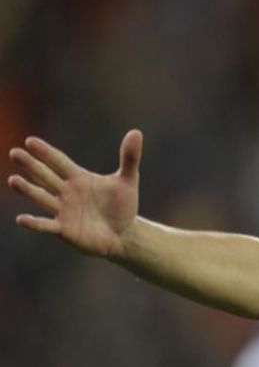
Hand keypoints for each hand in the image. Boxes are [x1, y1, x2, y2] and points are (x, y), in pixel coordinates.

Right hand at [7, 130, 142, 258]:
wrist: (125, 234)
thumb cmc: (123, 206)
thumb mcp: (128, 181)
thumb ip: (129, 158)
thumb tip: (136, 132)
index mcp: (78, 178)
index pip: (59, 162)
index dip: (46, 152)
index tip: (30, 141)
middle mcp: (66, 192)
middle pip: (45, 176)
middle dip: (31, 165)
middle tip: (15, 153)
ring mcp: (63, 210)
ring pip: (42, 197)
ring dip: (28, 190)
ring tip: (14, 180)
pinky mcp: (64, 229)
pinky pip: (46, 225)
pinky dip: (35, 223)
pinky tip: (22, 219)